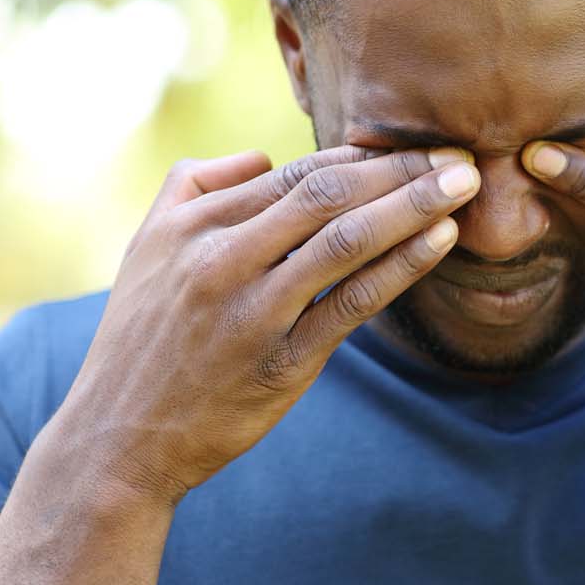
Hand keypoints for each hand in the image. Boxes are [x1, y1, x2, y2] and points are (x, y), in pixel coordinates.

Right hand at [58, 145, 480, 504]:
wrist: (118, 439)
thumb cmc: (141, 342)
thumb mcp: (146, 249)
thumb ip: (196, 188)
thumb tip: (261, 157)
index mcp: (192, 225)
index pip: (294, 173)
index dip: (361, 155)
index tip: (410, 145)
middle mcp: (221, 259)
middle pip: (327, 193)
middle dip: (400, 168)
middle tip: (458, 152)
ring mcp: (253, 311)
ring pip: (346, 238)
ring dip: (414, 205)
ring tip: (465, 183)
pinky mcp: (280, 363)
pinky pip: (352, 302)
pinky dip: (402, 265)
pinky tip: (441, 240)